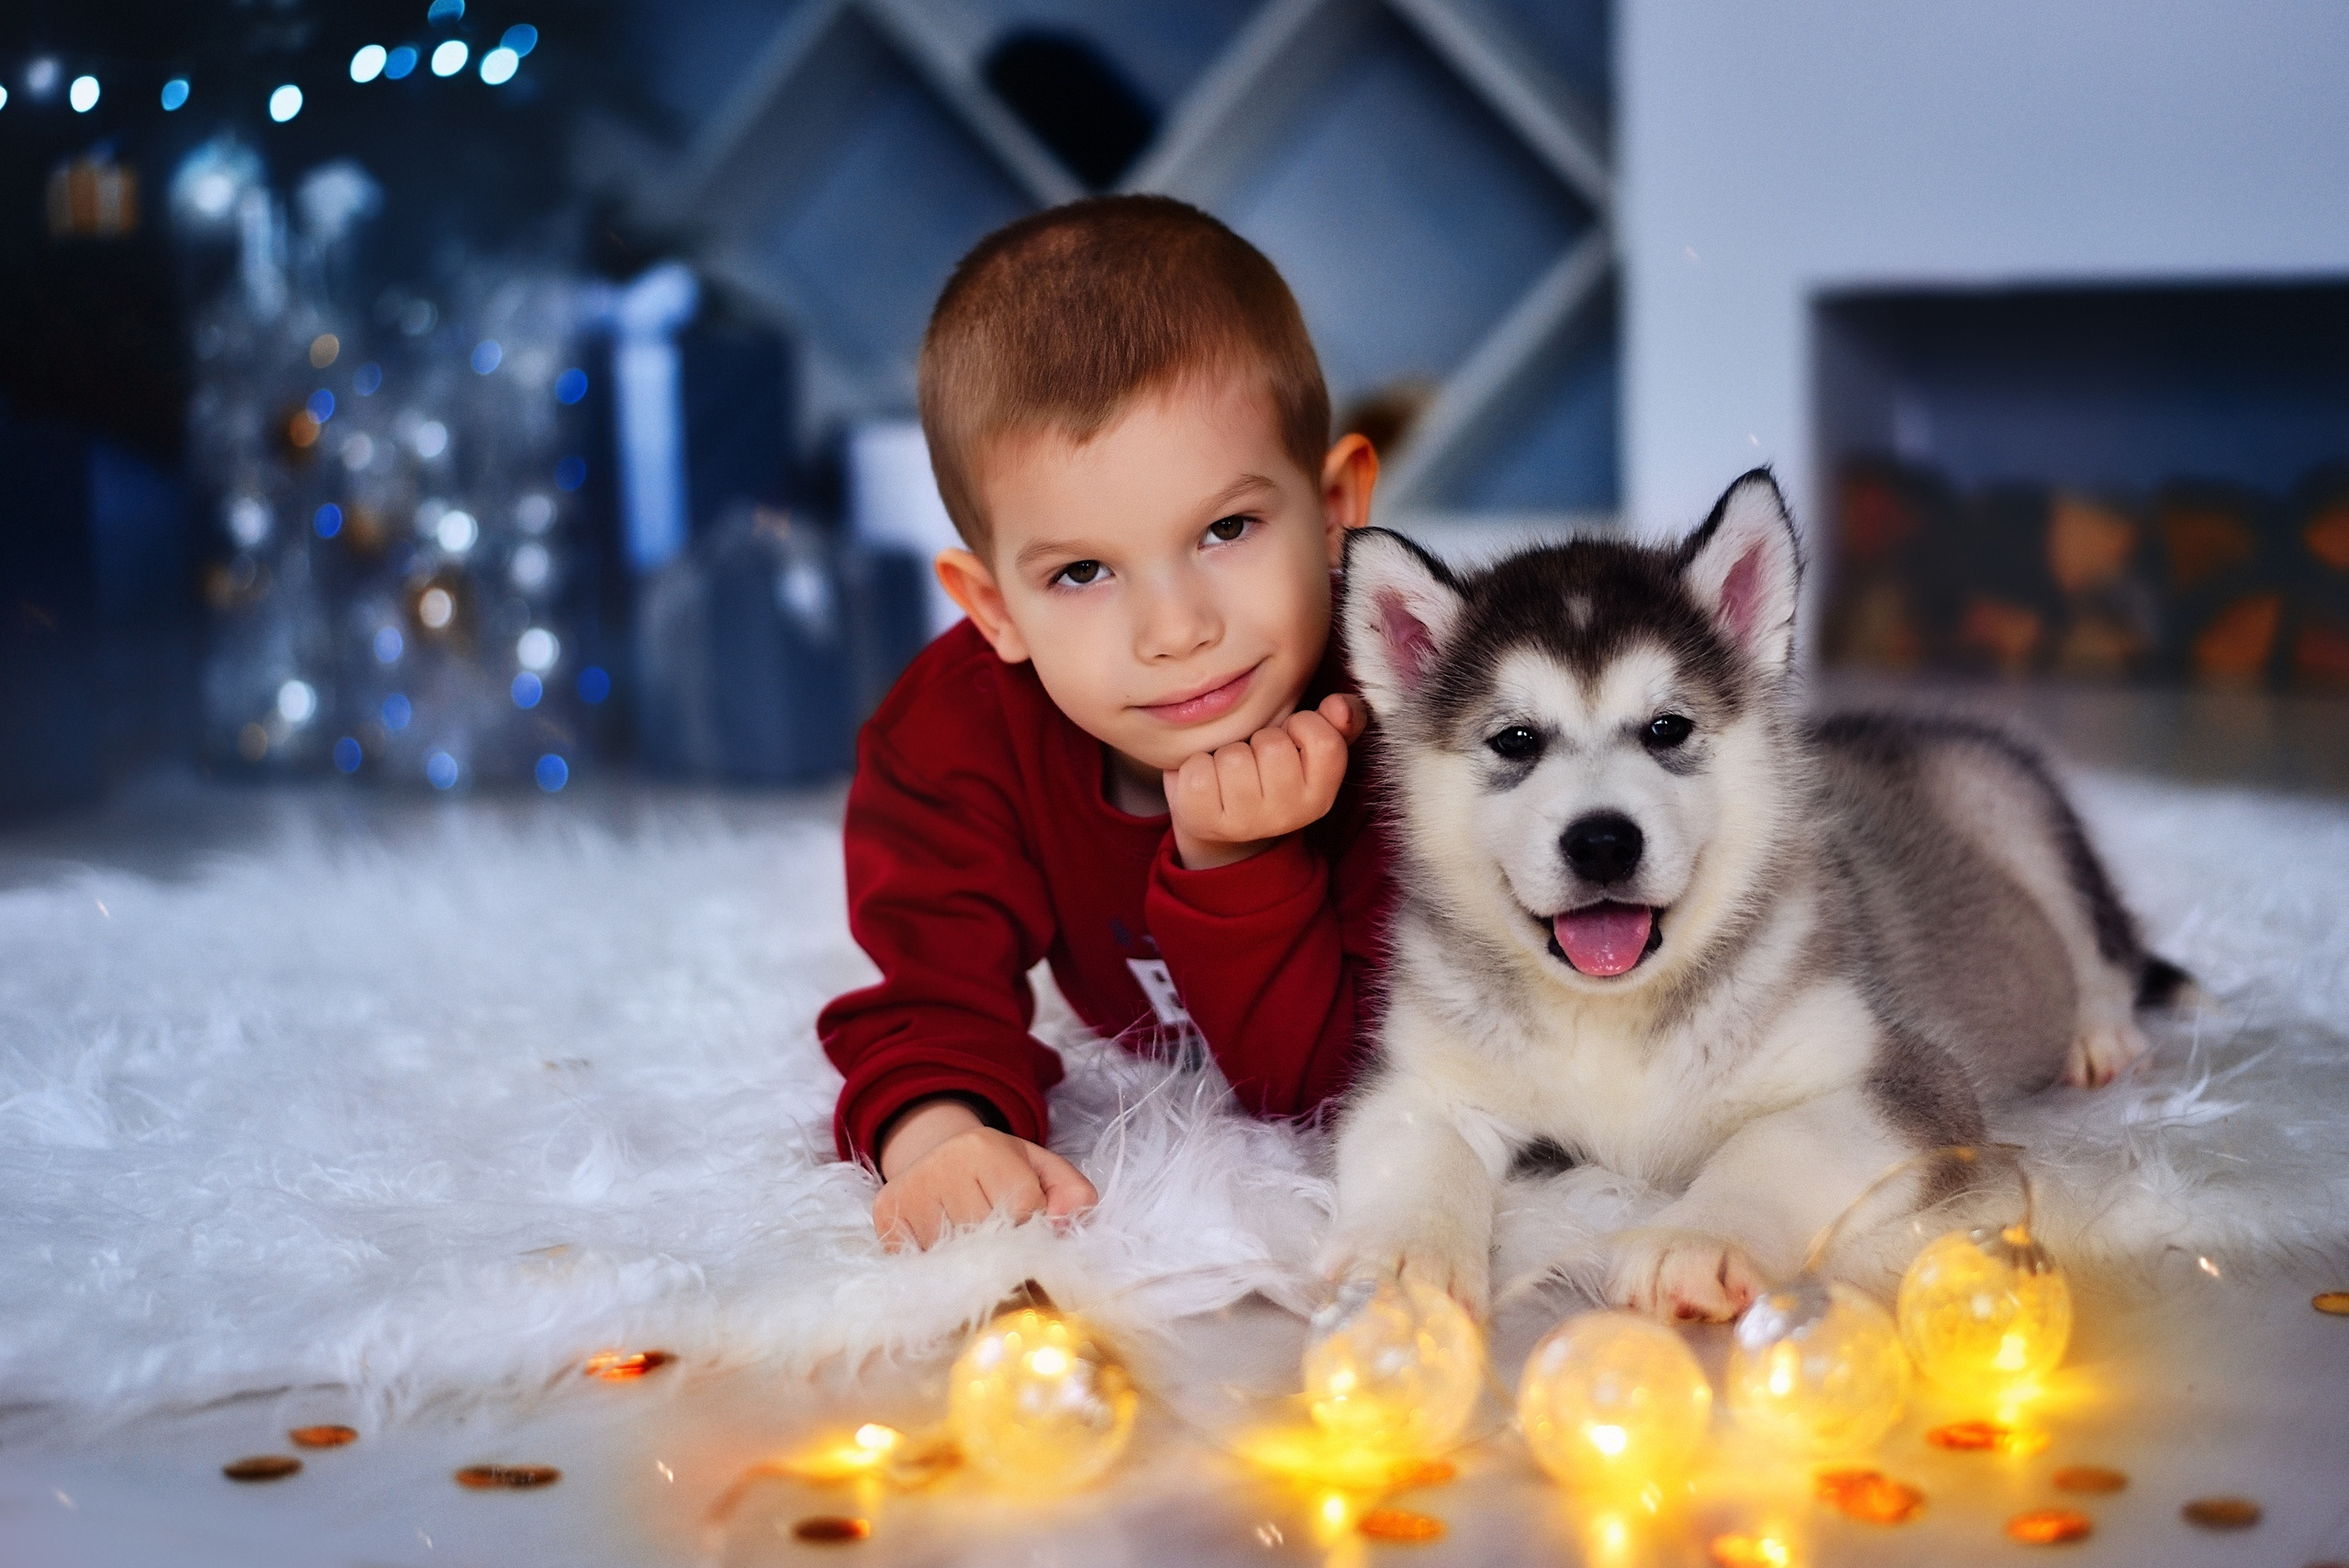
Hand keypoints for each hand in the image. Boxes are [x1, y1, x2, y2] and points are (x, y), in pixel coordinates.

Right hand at [871, 1098, 1097, 1249]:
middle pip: (987, 1238)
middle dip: (1004, 1252)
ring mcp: (909, 1191)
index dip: (1034, 1229)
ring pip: (953, 1258)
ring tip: (974, 1248)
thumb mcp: (1044, 1171)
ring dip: (970, 1266)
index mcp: (985, 1146)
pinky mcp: (886, 1215)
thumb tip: (1066, 1225)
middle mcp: (942, 1164)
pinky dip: (940, 1270)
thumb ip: (1074, 1195)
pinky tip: (947, 1252)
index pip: (1024, 1210)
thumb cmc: (1001, 1174)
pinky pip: (921, 1265)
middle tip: (1003, 1246)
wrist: (941, 1159)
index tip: (1029, 1228)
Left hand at [1166, 693, 1367, 869]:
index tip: (1290, 735)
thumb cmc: (1266, 771)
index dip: (1302, 725)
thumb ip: (1337, 723)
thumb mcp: (1306, 749)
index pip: (1324, 742)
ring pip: (1234, 757)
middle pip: (1273, 745)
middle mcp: (1288, 816)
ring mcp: (1246, 823)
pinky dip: (1196, 766)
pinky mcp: (1205, 821)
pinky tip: (1206, 781)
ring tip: (1229, 771)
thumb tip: (1339, 705)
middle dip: (1258, 739)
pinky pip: (1199, 771)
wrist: (1218, 822)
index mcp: (1320, 796)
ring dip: (1226, 753)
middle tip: (1255, 758)